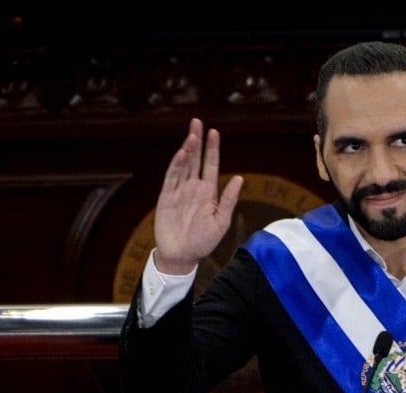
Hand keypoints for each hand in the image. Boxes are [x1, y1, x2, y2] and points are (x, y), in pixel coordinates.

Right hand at [153, 118, 243, 274]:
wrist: (182, 256)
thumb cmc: (203, 241)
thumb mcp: (221, 220)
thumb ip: (229, 199)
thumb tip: (239, 178)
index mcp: (208, 192)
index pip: (210, 165)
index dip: (212, 149)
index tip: (214, 132)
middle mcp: (193, 188)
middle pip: (195, 159)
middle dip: (197, 141)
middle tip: (197, 122)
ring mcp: (179, 191)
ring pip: (184, 165)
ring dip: (188, 149)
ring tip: (192, 134)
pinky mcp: (167, 197)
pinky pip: (172, 177)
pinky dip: (176, 165)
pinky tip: (182, 154)